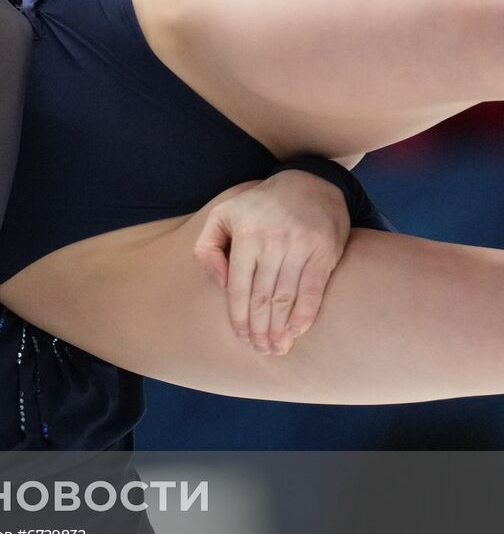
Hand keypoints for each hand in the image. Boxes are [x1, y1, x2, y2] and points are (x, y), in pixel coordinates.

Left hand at [193, 171, 349, 354]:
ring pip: (287, 298)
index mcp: (245, 236)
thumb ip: (208, 249)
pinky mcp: (325, 252)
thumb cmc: (257, 206)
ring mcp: (301, 247)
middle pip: (263, 298)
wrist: (308, 183)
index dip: (239, 317)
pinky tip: (296, 331)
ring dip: (280, 328)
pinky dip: (305, 314)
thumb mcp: (221, 216)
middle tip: (260, 350)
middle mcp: (273, 242)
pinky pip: (314, 290)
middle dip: (260, 329)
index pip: (239, 288)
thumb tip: (221, 284)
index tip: (240, 337)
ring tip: (276, 348)